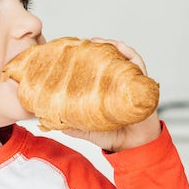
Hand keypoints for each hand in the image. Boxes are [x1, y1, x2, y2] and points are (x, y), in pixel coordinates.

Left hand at [63, 38, 161, 152]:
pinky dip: (129, 54)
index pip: (93, 68)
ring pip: (121, 56)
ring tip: (96, 42)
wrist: (131, 146)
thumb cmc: (111, 135)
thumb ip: (69, 124)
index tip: (71, 51)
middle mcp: (116, 82)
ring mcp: (128, 82)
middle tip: (82, 43)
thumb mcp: (85, 128)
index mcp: (103, 89)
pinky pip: (138, 64)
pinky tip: (119, 47)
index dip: (84, 57)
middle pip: (107, 58)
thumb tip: (47, 119)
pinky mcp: (141, 84)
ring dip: (109, 45)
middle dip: (95, 47)